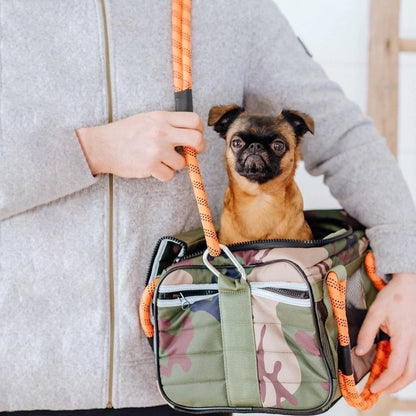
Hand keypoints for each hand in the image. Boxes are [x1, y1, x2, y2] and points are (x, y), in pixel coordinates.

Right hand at [75, 111, 204, 180]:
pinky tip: (152, 168)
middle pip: (197, 140)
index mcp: (162, 118)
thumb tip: (189, 135)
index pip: (194, 120)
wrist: (102, 146)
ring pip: (182, 163)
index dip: (199, 130)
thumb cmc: (125, 133)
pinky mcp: (150, 166)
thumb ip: (168, 124)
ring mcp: (157, 149)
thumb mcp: (147, 119)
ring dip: (174, 165)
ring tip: (160, 160)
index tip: (195, 137)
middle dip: (199, 149)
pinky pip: (169, 175)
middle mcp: (162, 132)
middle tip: (192, 153)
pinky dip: (163, 174)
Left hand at [356, 272, 415, 393]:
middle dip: (395, 386)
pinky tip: (395, 370)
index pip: (396, 368)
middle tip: (380, 390)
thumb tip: (359, 352)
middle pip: (410, 375)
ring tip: (386, 383)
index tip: (374, 387)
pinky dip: (406, 370)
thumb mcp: (374, 313)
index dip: (385, 381)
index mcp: (404, 338)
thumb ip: (366, 333)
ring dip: (402, 380)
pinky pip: (415, 361)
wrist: (409, 286)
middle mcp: (415, 343)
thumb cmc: (393, 297)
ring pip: (415, 370)